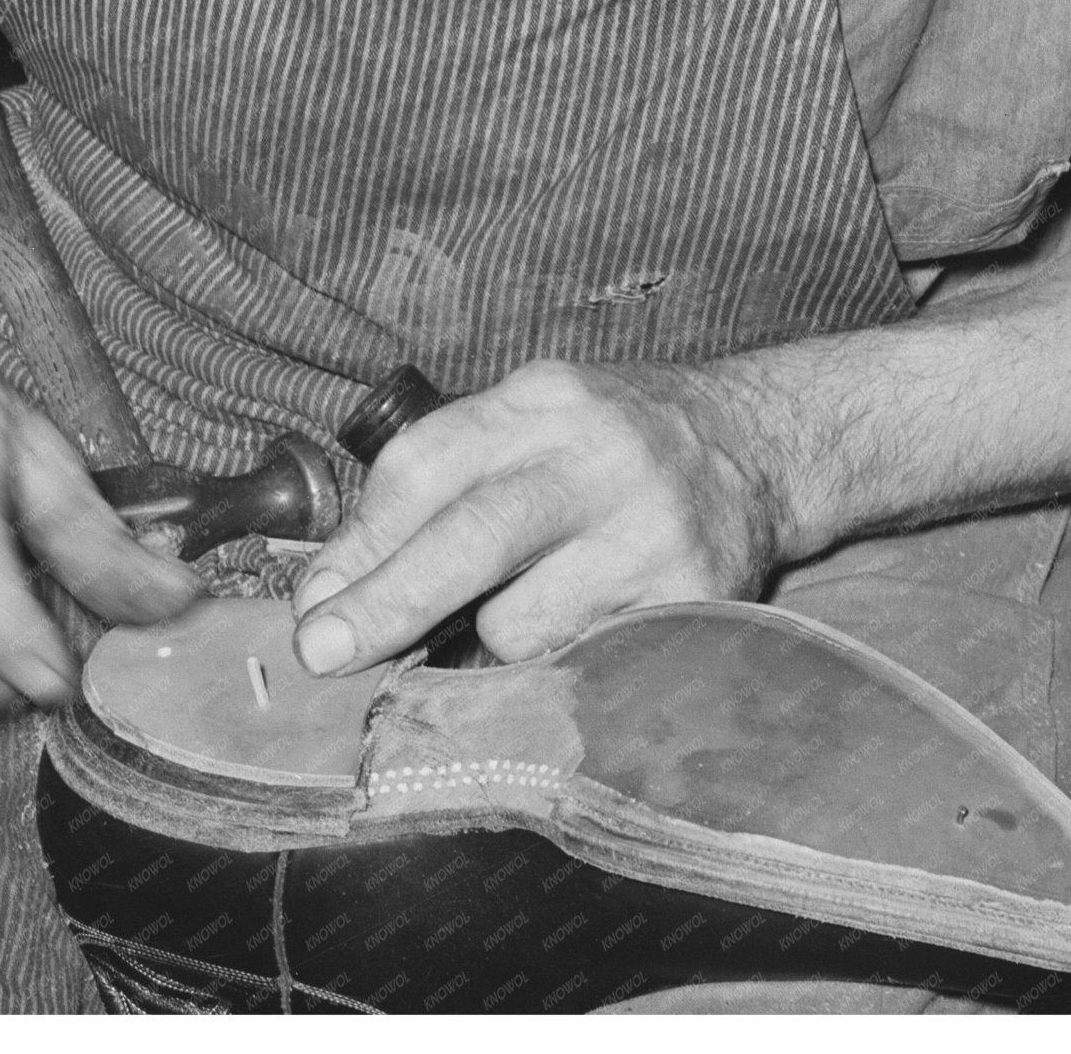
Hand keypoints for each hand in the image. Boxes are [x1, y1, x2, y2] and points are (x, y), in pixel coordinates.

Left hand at [291, 358, 783, 674]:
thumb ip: (441, 483)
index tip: (315, 601)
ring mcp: (654, 532)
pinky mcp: (693, 603)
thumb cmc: (608, 445)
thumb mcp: (528, 421)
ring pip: (521, 625)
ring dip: (488, 644)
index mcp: (544, 399)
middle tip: (323, 652)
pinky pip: (580, 667)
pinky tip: (569, 638)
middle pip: (474, 536)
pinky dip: (552, 670)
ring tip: (525, 610)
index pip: (429, 464)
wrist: (754, 448)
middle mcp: (601, 456)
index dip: (362, 541)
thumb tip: (335, 588)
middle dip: (387, 603)